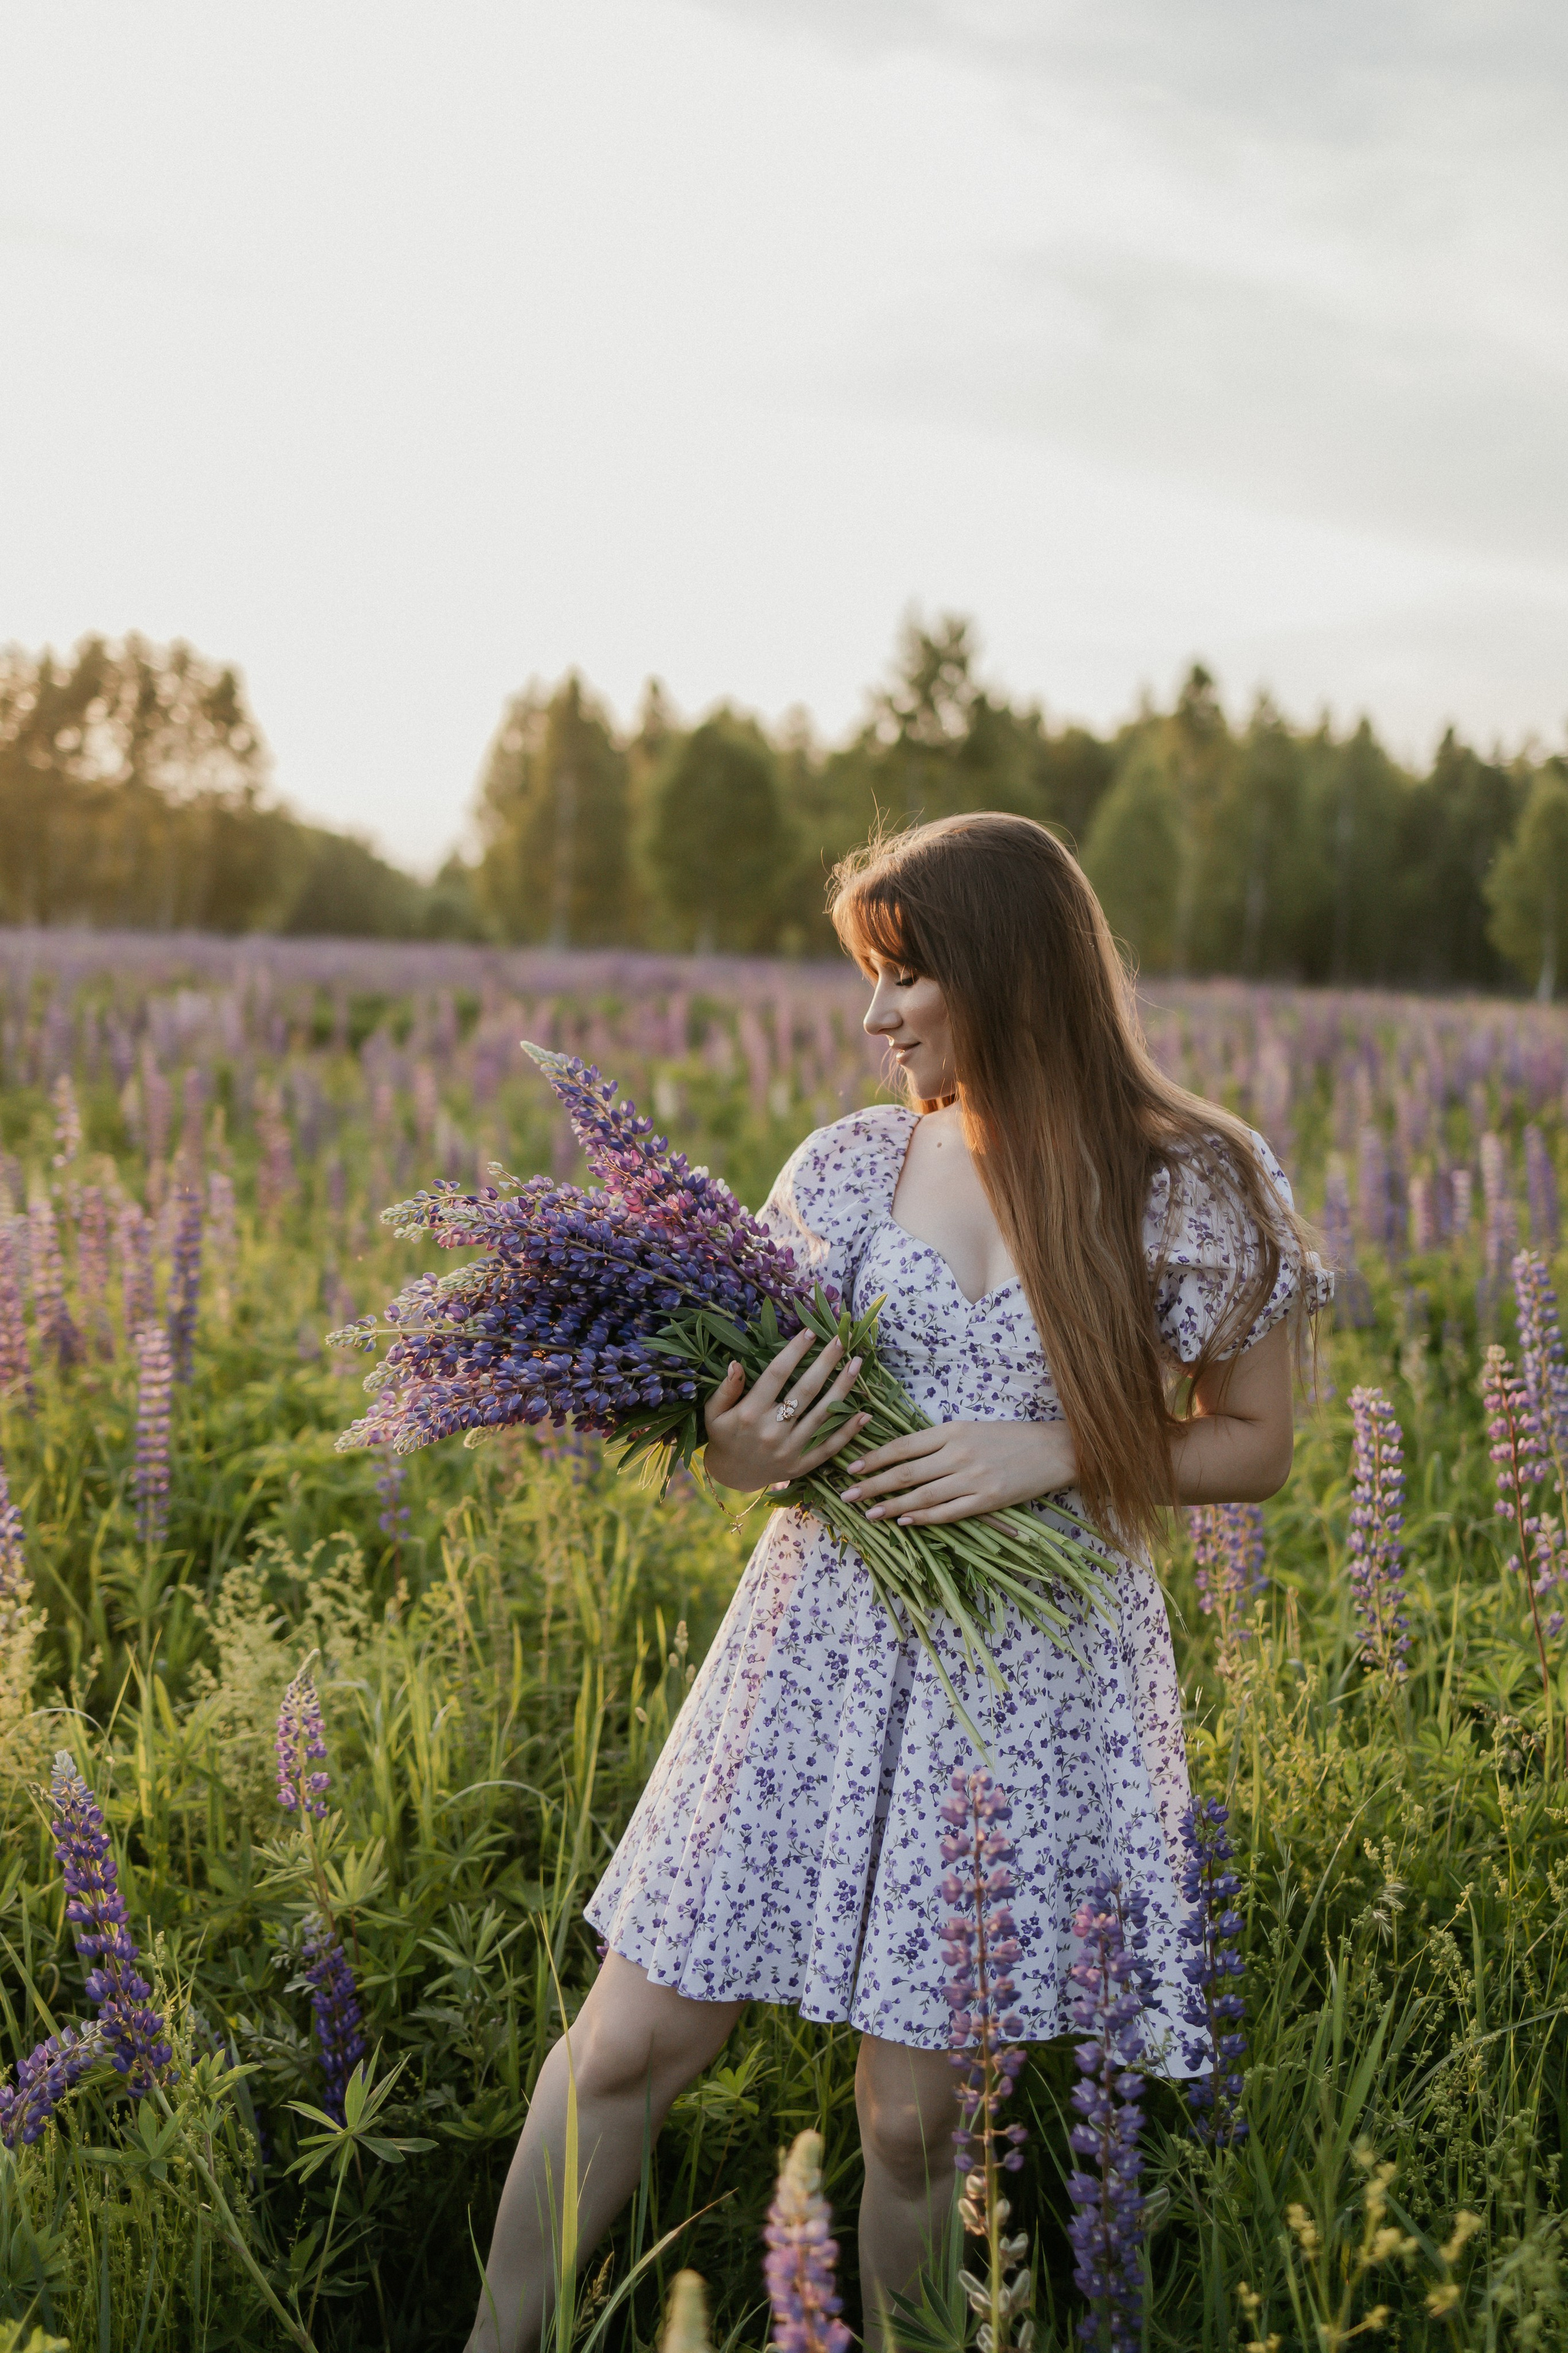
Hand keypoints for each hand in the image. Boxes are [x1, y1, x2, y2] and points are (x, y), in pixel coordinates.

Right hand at [702, 1326, 870, 1493]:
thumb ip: (726, 1388)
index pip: (776, 1375)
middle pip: (805, 1390)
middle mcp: (772, 1430)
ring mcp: (790, 1449)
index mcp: (749, 1413)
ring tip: (856, 1364)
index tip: (810, 1332)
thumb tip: (736, 1364)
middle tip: (842, 1340)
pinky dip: (848, 1431)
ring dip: (842, 1388)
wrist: (733, 1476)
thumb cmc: (724, 1436)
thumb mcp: (714, 1412)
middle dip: (826, 1362)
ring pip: (822, 1415)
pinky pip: (829, 1447)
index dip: (795, 1351)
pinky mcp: (802, 1465)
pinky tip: (864, 1413)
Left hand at [839, 1419, 1076, 1526]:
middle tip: (846, 1496)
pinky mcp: (988, 1500)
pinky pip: (948, 1512)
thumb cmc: (1009, 1437)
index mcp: (952, 1430)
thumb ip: (939, 1441)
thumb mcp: (971, 1429)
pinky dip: (924, 1518)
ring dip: (892, 1505)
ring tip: (869, 1514)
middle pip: (905, 1472)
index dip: (875, 1458)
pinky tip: (904, 1522)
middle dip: (872, 1484)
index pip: (903, 1445)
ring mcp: (973, 1478)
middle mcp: (958, 1453)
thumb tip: (901, 1456)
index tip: (851, 1467)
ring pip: (922, 1495)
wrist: (1054, 1449)